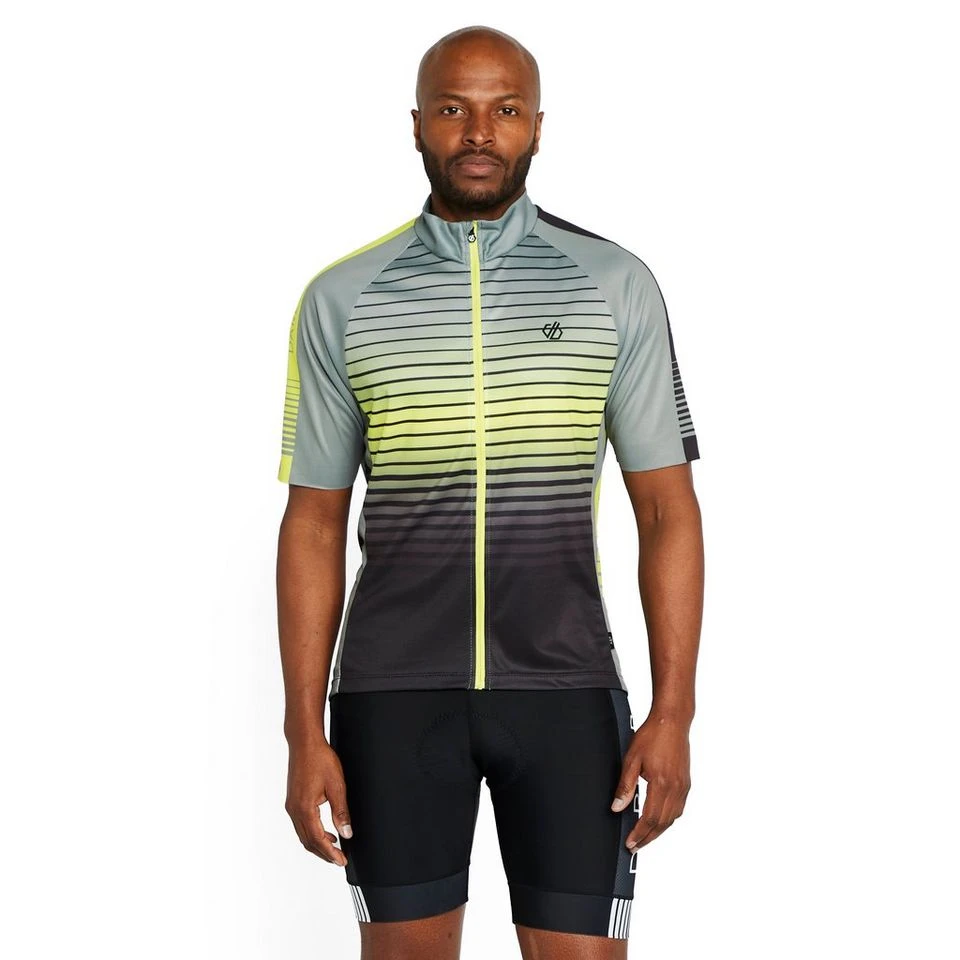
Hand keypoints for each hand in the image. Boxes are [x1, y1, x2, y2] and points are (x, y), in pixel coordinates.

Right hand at [285, 737, 353, 866]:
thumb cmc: (320, 760)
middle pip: (308, 841)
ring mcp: (291, 806)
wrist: (304, 743)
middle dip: (324, 853)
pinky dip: (312, 833)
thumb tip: (346, 833)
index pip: (318, 840)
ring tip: (334, 848)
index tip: (342, 861)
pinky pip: (301, 824)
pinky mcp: (292, 801)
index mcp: (305, 808)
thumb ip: (341, 812)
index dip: (330, 853)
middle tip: (339, 859)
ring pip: (303, 834)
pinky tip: (325, 831)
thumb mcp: (337, 786)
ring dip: (318, 844)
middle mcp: (294, 810)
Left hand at [610, 713, 690, 850]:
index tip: (630, 844)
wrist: (672, 721)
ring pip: (672, 818)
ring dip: (659, 831)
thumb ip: (625, 785)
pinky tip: (660, 820)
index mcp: (661, 784)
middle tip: (635, 847)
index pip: (650, 819)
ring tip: (645, 837)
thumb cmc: (652, 735)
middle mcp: (676, 788)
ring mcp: (683, 786)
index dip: (639, 834)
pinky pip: (679, 809)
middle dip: (648, 838)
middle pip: (662, 823)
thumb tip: (617, 807)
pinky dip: (668, 819)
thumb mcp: (632, 758)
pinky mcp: (686, 782)